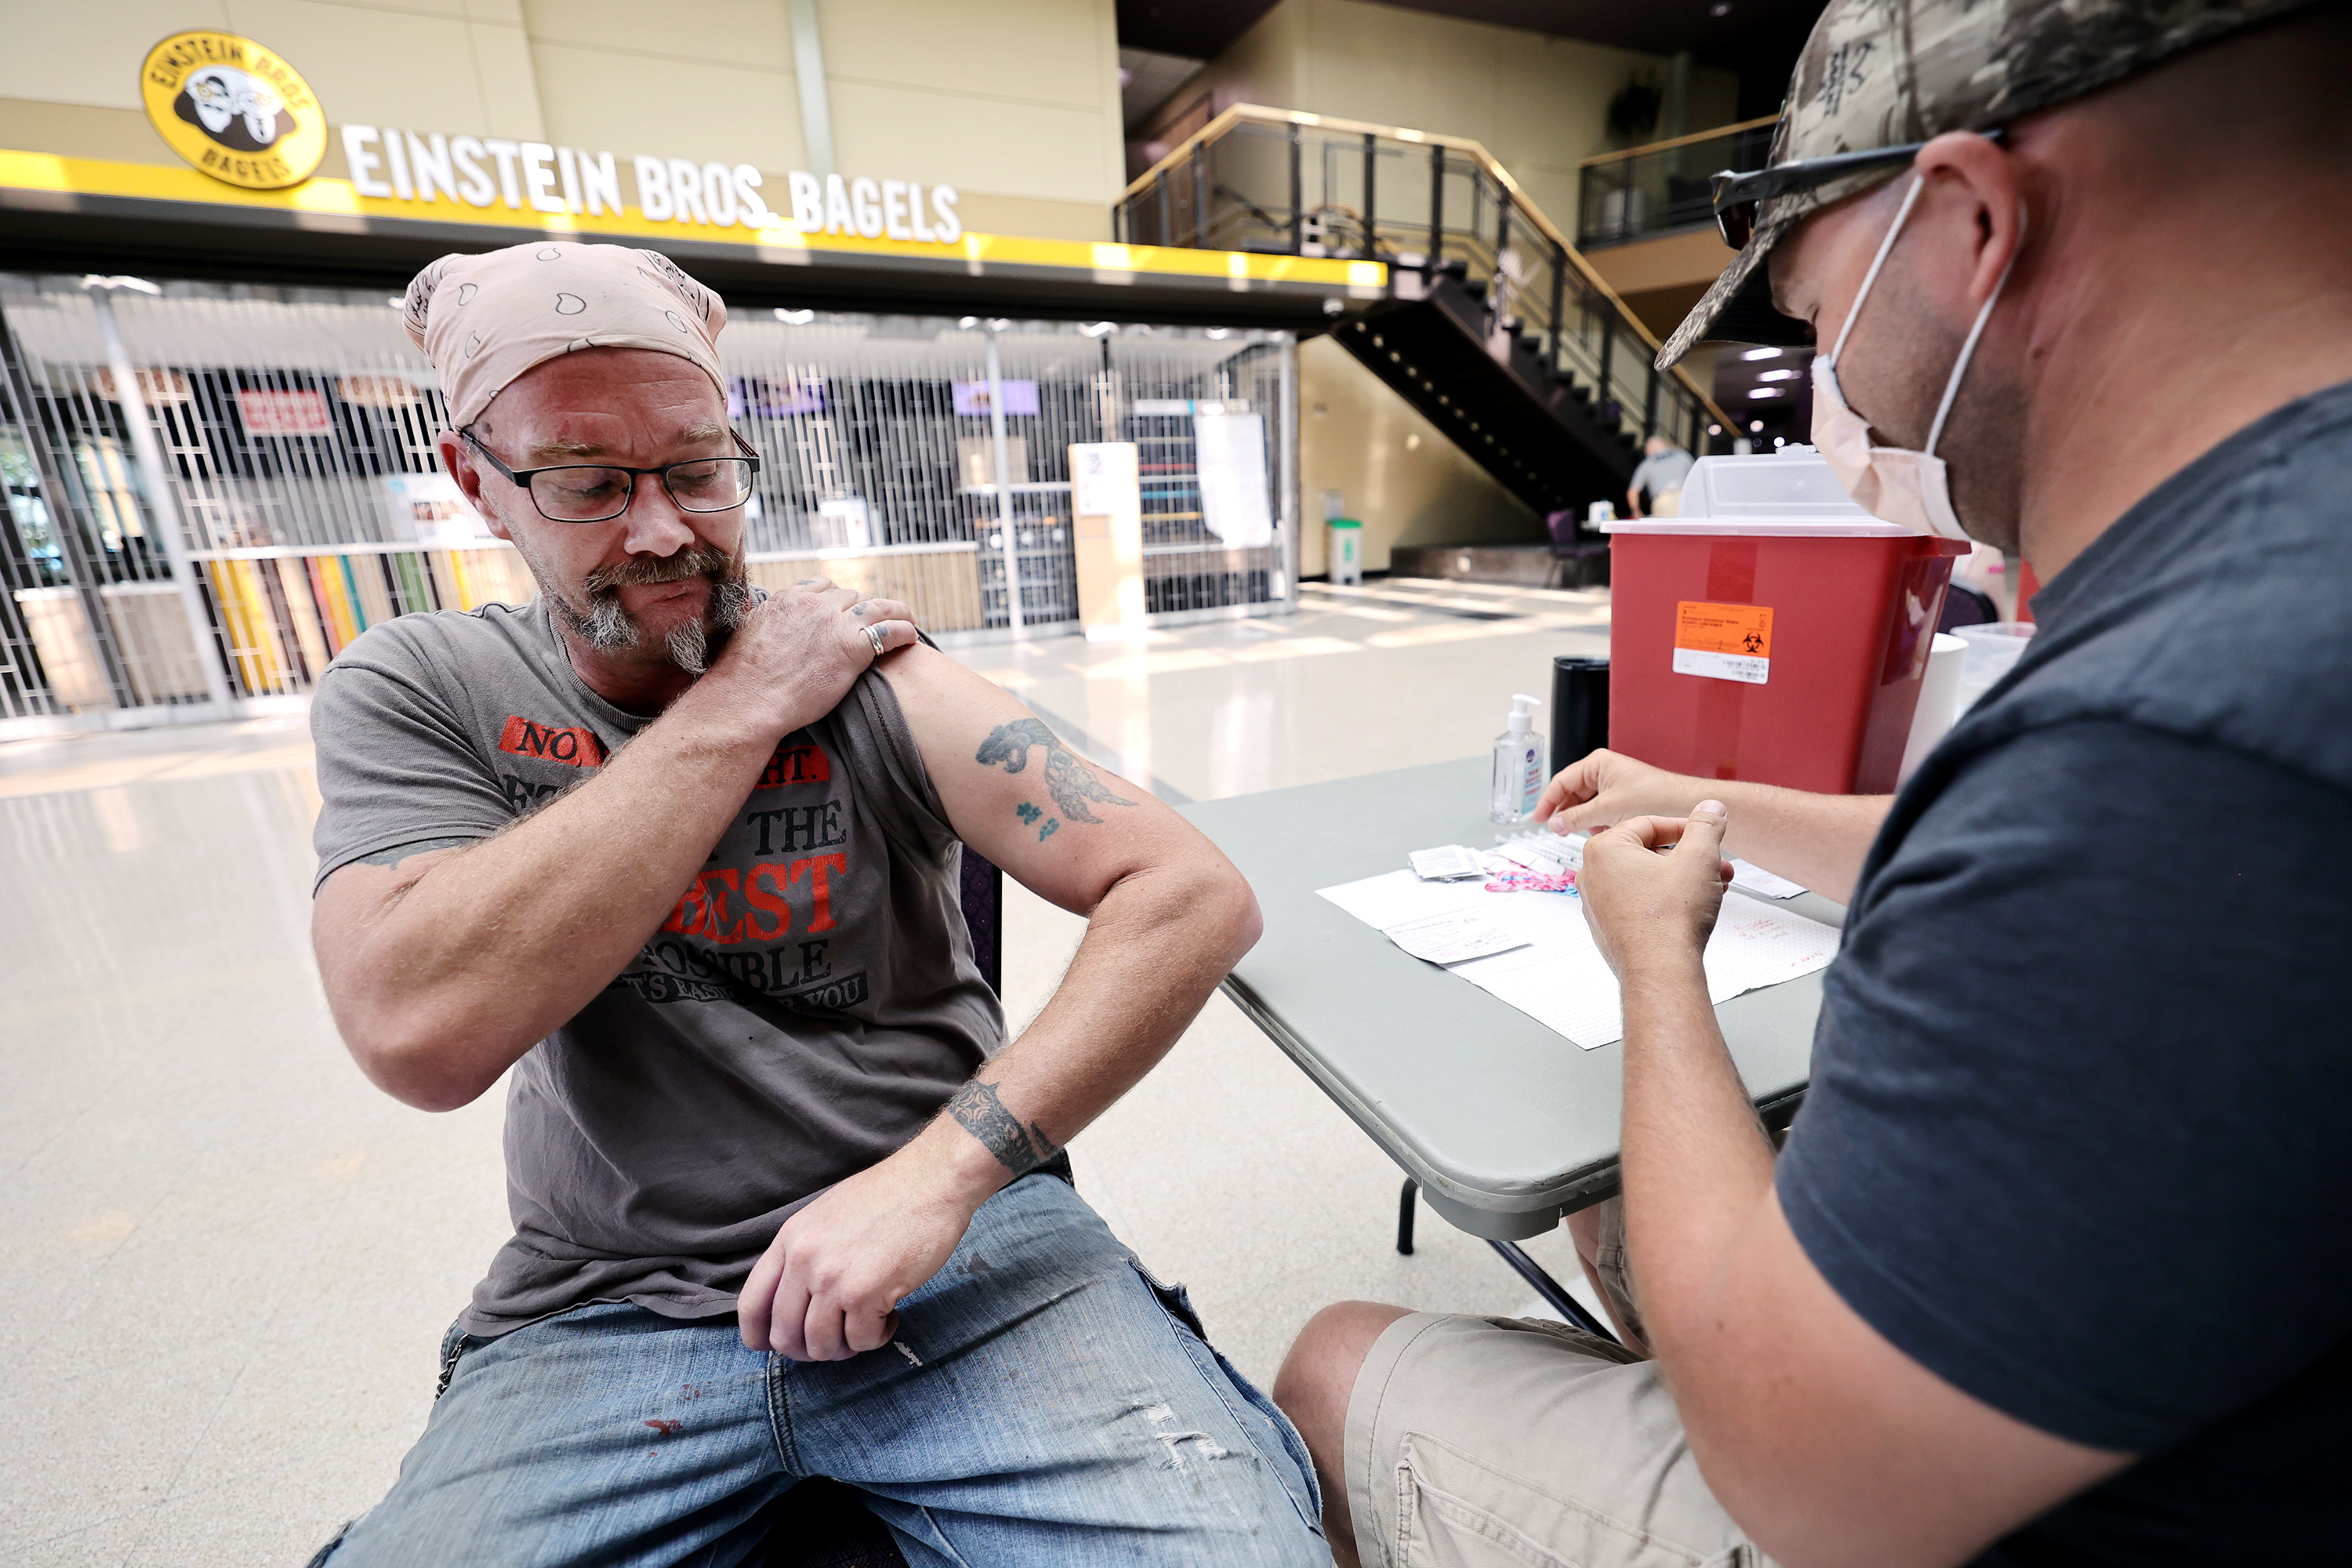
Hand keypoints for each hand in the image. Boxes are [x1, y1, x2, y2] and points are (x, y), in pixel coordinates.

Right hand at [705, 579, 919, 736]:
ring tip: (906, 619)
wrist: (748, 698)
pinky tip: (911, 638)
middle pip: (852, 597)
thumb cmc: (742, 679)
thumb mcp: (748, 634)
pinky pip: (891, 629)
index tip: (843, 611)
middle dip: (863, 609)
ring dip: (894, 611)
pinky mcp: (854, 647)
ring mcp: (837, 623)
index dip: (837, 599)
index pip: (823, 587)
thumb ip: (764, 621)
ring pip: (877, 606)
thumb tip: (762, 624)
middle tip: (873, 625)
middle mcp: (815, 605)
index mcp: (789, 598)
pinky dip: (904, 630)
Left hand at [737, 1144, 979, 1360]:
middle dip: (810, 1349)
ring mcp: (833, 1279)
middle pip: (785, 1335)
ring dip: (846, 1346)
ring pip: (822, 1346)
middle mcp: (804, 1261)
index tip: (775, 1346)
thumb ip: (804, 1254)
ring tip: (868, 1324)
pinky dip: (877, 1337)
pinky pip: (861, 1341)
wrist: (932, 1180)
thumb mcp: (826, 1216)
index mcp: (790, 1240)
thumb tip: (796, 1304)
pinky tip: (891, 1316)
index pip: (751, 1304)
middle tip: (836, 1341)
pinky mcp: (866, 1294)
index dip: (759, 1336)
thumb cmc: (888, 1196)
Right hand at [1535, 749, 1710, 837]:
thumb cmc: (1655, 798)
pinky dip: (1599, 824)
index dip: (1548, 802)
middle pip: (1573, 794)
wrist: (1685, 808)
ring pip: (1588, 806)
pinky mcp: (1624, 801)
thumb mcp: (1607, 810)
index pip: (1562, 781)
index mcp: (1597, 764)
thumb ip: (1576, 817)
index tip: (1539, 819)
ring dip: (1585, 821)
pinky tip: (1604, 834)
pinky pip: (1602, 812)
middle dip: (1568, 813)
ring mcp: (1615, 786)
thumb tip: (1556, 824)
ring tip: (1587, 833)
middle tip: (1558, 830)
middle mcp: (1605, 772)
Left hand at [1578, 802, 1733, 980]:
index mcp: (1603, 849)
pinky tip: (1692, 910)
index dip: (1686, 828)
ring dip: (1682, 880)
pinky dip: (1666, 902)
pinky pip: (1639, 904)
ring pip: (1647, 879)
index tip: (1705, 835)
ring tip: (1713, 889)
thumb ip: (1706, 826)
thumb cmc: (1669, 919)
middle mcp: (1592, 875)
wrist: (1661, 971)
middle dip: (1689, 859)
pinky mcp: (1608, 928)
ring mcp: (1597, 905)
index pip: (1650, 824)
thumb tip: (1711, 808)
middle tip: (1716, 867)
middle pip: (1649, 853)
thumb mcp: (1699, 858)